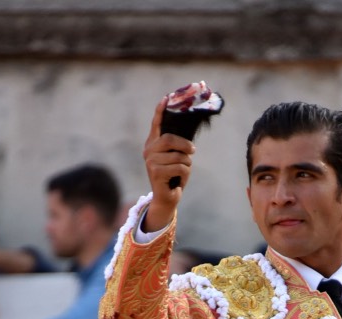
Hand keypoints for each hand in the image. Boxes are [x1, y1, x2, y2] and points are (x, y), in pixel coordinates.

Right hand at [142, 96, 194, 231]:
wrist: (167, 198)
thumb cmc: (174, 176)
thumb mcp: (176, 158)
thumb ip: (177, 146)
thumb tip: (189, 137)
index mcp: (153, 144)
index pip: (156, 124)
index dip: (160, 111)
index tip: (166, 98)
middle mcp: (149, 151)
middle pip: (169, 139)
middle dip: (185, 145)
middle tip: (193, 150)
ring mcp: (150, 162)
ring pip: (177, 155)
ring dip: (187, 163)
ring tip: (184, 170)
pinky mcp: (155, 173)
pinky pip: (178, 167)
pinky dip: (185, 173)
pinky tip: (180, 179)